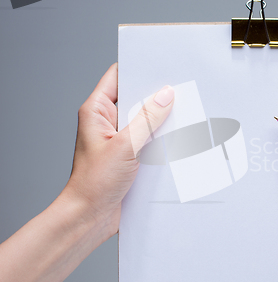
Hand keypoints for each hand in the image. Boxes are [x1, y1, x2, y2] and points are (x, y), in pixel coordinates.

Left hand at [63, 63, 174, 236]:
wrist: (90, 216)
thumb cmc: (94, 182)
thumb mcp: (125, 146)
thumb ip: (147, 119)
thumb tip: (165, 95)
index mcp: (96, 111)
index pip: (117, 77)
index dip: (138, 68)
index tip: (162, 65)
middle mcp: (107, 122)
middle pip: (135, 98)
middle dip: (156, 95)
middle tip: (180, 91)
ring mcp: (119, 138)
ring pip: (145, 119)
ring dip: (161, 120)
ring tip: (183, 114)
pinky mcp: (129, 154)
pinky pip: (149, 138)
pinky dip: (161, 138)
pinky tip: (178, 138)